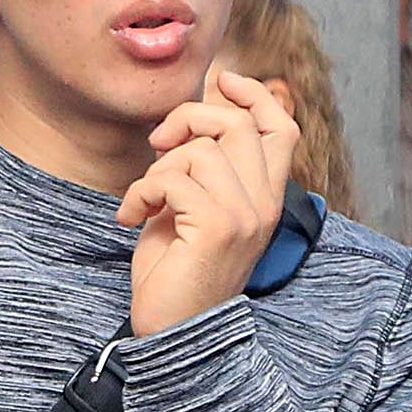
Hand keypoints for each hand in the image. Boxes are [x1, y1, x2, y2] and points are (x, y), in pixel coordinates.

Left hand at [117, 67, 297, 335]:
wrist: (173, 331)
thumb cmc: (176, 270)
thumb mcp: (192, 207)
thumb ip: (202, 167)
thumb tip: (193, 118)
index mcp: (266, 198)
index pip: (281, 128)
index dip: (253, 96)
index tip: (222, 80)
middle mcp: (264, 205)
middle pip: (237, 125)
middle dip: (189, 120)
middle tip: (157, 145)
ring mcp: (245, 216)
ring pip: (200, 152)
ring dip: (156, 170)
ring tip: (143, 201)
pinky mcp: (217, 227)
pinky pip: (174, 180)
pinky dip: (141, 193)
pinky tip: (130, 217)